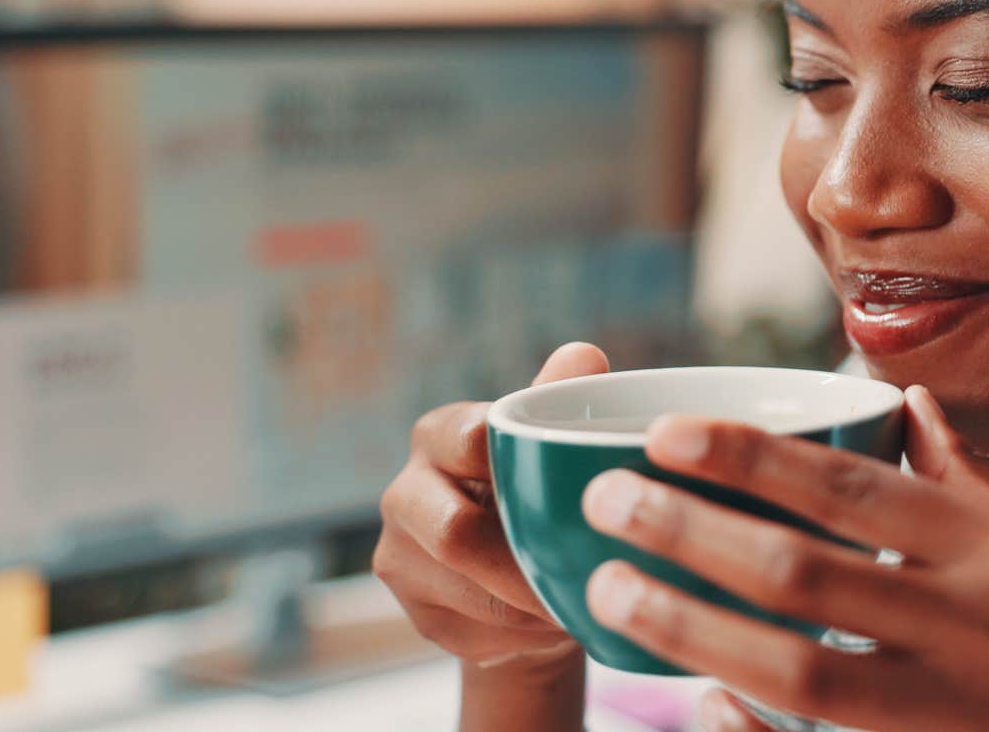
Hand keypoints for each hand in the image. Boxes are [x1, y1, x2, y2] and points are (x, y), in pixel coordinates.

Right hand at [375, 342, 608, 673]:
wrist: (515, 566)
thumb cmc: (537, 484)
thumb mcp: (549, 439)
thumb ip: (561, 397)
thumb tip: (585, 356)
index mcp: (439, 435)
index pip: (467, 440)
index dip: (512, 464)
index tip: (566, 486)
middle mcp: (404, 493)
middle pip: (455, 533)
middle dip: (526, 561)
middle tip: (588, 573)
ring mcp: (400, 558)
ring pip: (470, 592)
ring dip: (534, 602)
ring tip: (585, 598)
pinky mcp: (416, 615)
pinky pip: (475, 632)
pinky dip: (525, 633)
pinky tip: (554, 621)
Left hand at [577, 385, 988, 731]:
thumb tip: (910, 407)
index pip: (855, 486)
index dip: (748, 457)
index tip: (667, 435)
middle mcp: (988, 623)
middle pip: (806, 568)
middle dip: (691, 529)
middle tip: (605, 501)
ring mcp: (971, 713)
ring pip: (800, 665)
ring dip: (695, 625)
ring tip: (615, 593)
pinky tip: (697, 706)